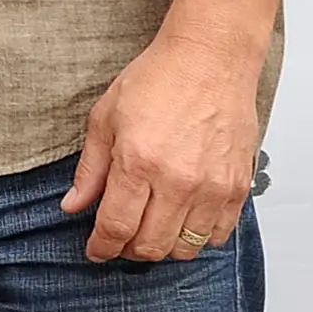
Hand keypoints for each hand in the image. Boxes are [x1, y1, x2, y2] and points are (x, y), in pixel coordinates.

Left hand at [61, 0, 285, 261]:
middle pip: (150, 246)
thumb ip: (90, 170)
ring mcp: (212, 188)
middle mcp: (178, 181)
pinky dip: (196, 238)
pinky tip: (182, 221)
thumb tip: (74, 206)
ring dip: (162, 247)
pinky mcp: (238, 187)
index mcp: (139, 163)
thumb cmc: (159, 80)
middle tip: (119, 240)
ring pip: (184, 247)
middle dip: (128, 251)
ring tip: (149, 230)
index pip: (116, 227)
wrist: (210, 60)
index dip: (101, 247)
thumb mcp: (105, 118)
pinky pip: (217, 235)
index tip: (95, 251)